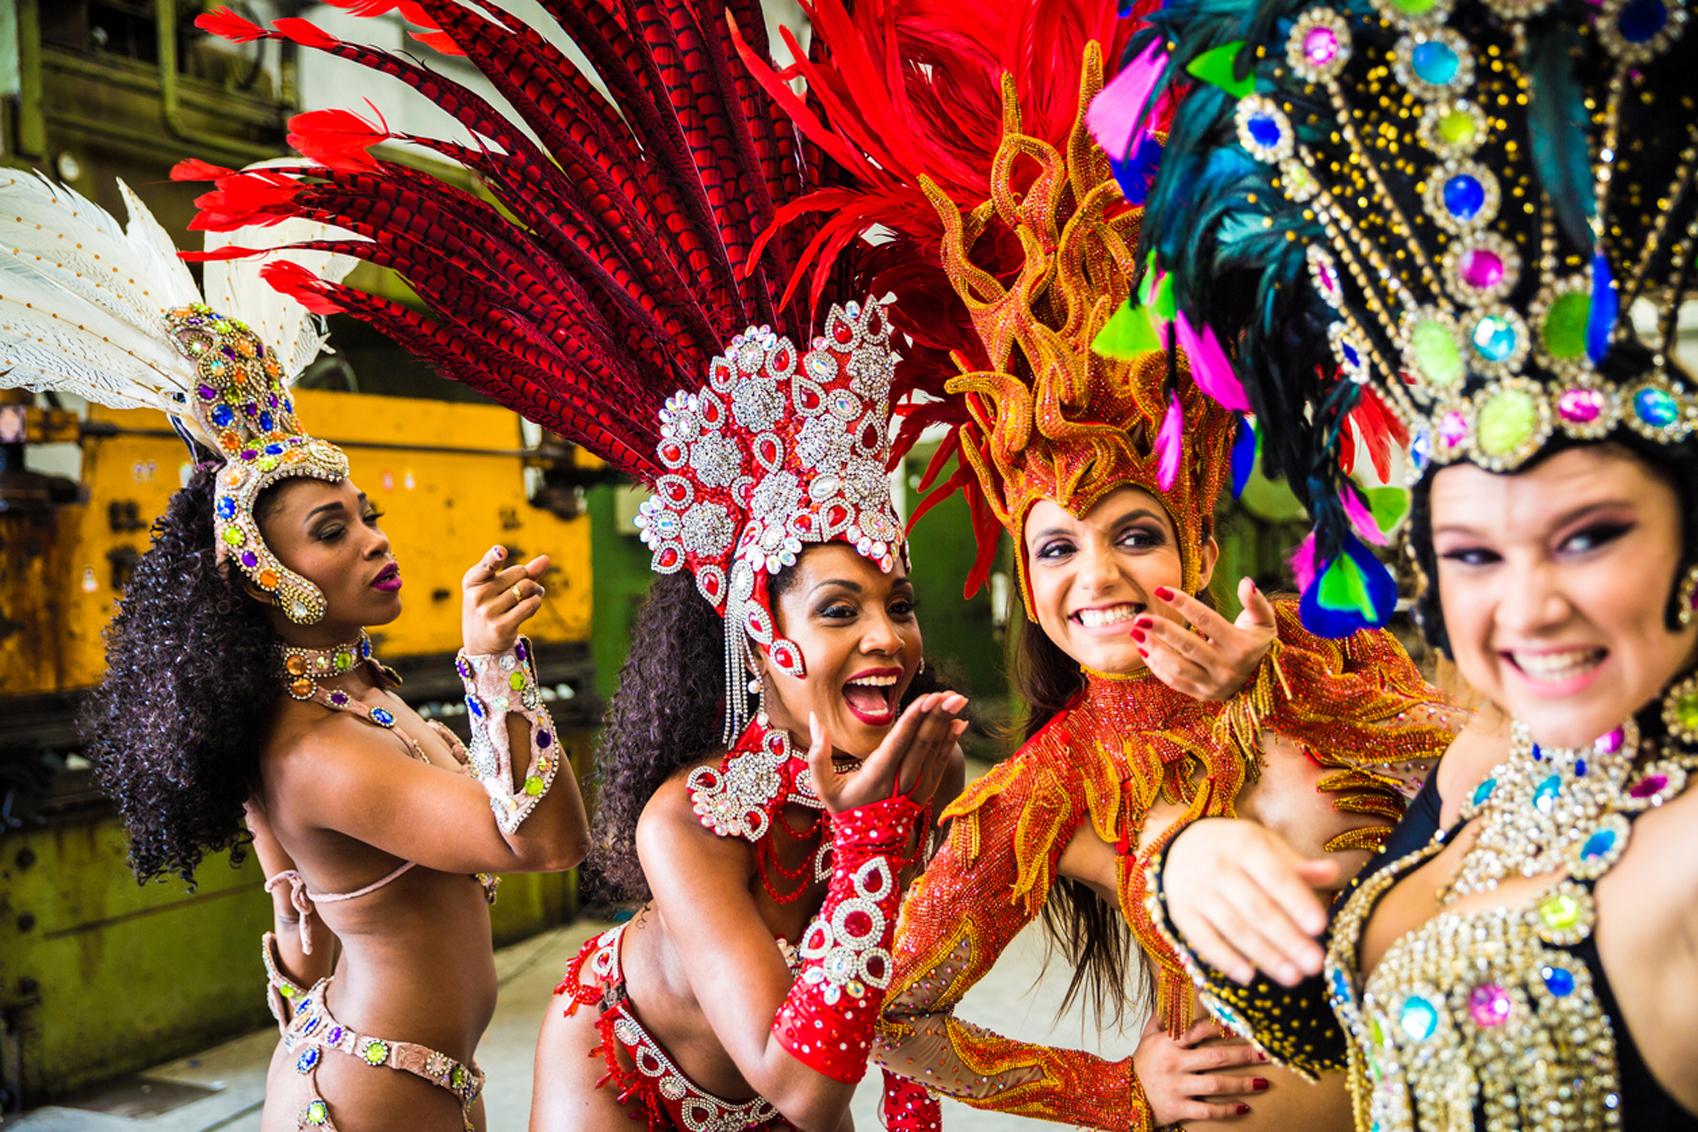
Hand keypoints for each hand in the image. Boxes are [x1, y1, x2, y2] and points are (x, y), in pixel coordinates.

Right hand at [462, 545, 549, 654]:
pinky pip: (530, 605)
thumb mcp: (497, 589)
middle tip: (528, 588)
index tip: (501, 551)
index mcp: (472, 581)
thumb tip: (545, 559)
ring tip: (533, 596)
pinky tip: (533, 605)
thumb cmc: (491, 609)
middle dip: (528, 578)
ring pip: (527, 588)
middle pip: (519, 573)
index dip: (494, 557)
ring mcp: (488, 612)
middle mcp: (477, 596)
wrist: (481, 646)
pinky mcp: (501, 627)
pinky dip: (536, 603)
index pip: (486, 565)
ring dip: (536, 591)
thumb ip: (521, 573)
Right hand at [806, 692, 967, 814]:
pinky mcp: (926, 791)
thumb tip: (814, 719)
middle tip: (950, 693)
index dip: (913, 720)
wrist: (867, 846)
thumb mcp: (823, 786)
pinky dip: (950, 742)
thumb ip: (817, 754)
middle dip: (937, 716)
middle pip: (921, 743)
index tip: (927, 698)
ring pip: (934, 751)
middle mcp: (900, 782)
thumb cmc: (843, 809)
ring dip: (946, 724)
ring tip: (956, 699)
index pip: (898, 743)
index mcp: (876, 776)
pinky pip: (941, 763)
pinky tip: (959, 723)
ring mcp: (916, 788)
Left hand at [1131, 579, 1275, 701]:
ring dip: (1154, 649)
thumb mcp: (1264, 623)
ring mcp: (1212, 683)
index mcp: (1240, 646)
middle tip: (1140, 617)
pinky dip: (1155, 666)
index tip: (1160, 590)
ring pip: (1177, 668)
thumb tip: (1245, 582)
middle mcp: (1226, 667)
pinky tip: (1143, 649)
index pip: (1206, 620)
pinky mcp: (1201, 694)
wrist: (1262, 682)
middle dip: (1162, 630)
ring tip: (1135, 632)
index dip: (1183, 604)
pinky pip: (1173, 681)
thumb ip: (1256, 602)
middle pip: (1188, 646)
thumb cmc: (1257, 644)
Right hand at [1134, 1016, 1266, 1124]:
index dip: (1221, 1026)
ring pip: (1216, 1085)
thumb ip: (1163, 1016)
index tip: (1242, 1024)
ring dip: (1242, 1084)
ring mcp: (1177, 1087)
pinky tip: (1244, 1108)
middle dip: (1243, 1055)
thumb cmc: (1142, 1063)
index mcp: (1167, 1043)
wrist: (1123, 1095)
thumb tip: (1173, 990)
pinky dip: (1227, 1110)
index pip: (1198, 1030)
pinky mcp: (1179, 1108)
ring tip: (1263, 1082)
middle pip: (1215, 1058)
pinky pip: (1208, 1111)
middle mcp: (1173, 1063)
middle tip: (1265, 1053)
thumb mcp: (1148, 1036)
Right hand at [1164, 818, 1338, 986]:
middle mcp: (1217, 866)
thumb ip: (1296, 865)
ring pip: (1234, 927)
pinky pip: (1203, 940)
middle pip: (1257, 907)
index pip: (1275, 876)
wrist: (1180, 846)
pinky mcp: (1181, 913)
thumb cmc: (1235, 849)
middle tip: (1314, 964)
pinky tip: (1248, 976)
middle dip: (1287, 938)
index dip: (1297, 902)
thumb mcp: (1265, 845)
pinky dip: (1225, 959)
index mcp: (1245, 844)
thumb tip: (1332, 871)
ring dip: (1265, 955)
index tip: (1320, 927)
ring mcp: (1196, 891)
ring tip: (1293, 977)